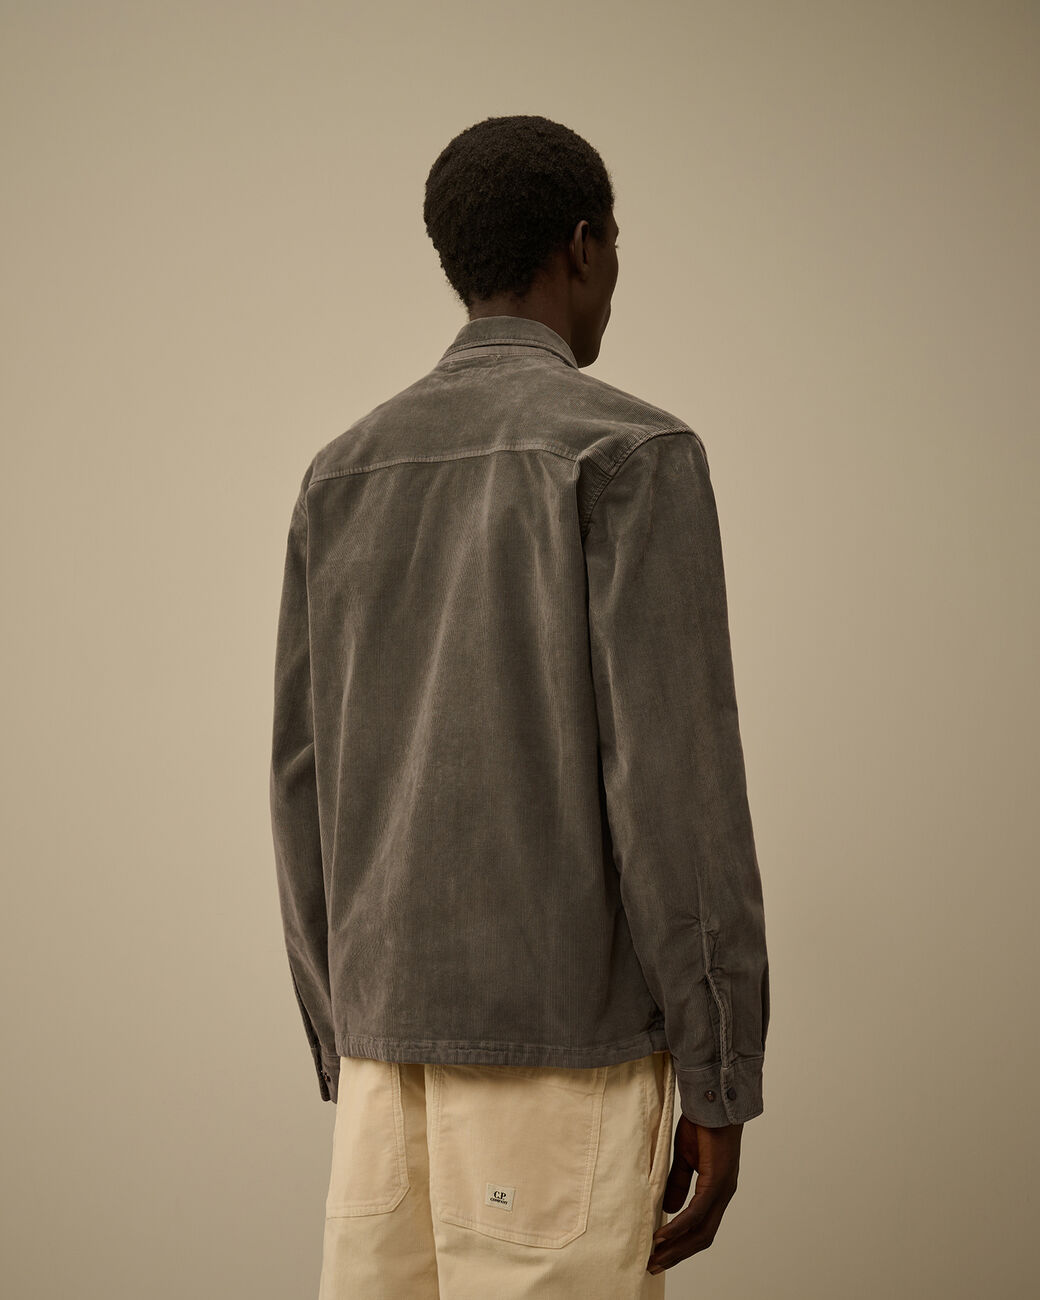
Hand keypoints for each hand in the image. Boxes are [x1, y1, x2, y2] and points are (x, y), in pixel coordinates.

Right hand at [646, 1113, 742, 1274]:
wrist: (712, 1101)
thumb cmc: (702, 1124)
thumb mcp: (684, 1157)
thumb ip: (678, 1183)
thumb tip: (668, 1209)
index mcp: (716, 1190)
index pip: (700, 1228)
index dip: (681, 1244)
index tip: (659, 1254)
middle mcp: (723, 1194)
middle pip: (702, 1237)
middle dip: (677, 1254)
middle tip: (653, 1265)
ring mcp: (722, 1189)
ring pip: (701, 1230)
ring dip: (677, 1247)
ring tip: (655, 1257)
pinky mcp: (718, 1180)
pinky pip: (697, 1212)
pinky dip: (679, 1226)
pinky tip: (663, 1236)